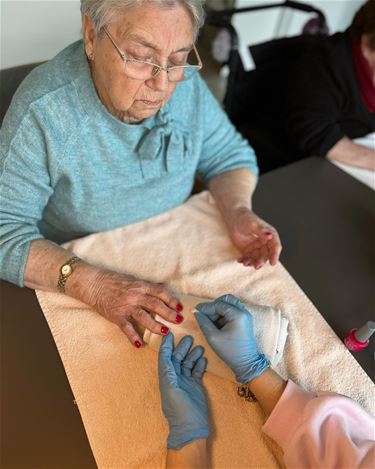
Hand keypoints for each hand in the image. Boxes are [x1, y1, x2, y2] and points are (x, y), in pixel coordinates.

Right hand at [88, 270, 183, 346]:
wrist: (94, 284)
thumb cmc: (115, 281)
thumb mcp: (134, 280)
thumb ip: (149, 285)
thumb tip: (163, 286)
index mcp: (141, 286)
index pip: (160, 293)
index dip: (171, 300)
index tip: (180, 307)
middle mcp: (135, 296)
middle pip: (155, 305)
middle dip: (168, 313)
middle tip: (179, 320)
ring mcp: (126, 306)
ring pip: (143, 316)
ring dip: (155, 325)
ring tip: (165, 332)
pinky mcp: (116, 315)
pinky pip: (126, 327)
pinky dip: (132, 336)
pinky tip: (139, 344)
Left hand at [158, 333, 208, 449]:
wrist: (191, 429)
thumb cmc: (179, 410)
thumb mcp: (171, 389)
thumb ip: (168, 371)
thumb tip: (165, 354)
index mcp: (166, 377)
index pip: (165, 357)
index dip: (166, 345)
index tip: (170, 333)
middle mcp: (175, 378)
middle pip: (177, 358)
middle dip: (181, 347)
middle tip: (189, 336)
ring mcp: (186, 382)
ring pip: (188, 363)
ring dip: (192, 354)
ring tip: (199, 346)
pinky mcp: (196, 386)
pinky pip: (197, 371)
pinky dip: (200, 364)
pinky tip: (204, 358)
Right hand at [195, 294, 268, 383]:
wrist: (246, 363)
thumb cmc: (230, 351)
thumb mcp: (213, 337)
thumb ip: (203, 322)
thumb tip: (196, 312)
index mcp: (238, 315)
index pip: (219, 305)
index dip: (206, 307)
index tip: (196, 310)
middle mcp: (244, 312)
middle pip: (227, 299)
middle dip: (214, 305)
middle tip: (205, 313)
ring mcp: (246, 315)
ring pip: (230, 304)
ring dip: (219, 308)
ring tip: (210, 319)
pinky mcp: (245, 320)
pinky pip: (233, 310)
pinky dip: (224, 313)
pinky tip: (216, 322)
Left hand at [227, 207, 281, 268]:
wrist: (234, 217)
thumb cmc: (245, 218)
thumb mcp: (253, 224)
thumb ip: (261, 230)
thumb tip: (270, 236)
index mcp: (270, 235)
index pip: (275, 246)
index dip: (275, 255)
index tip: (273, 263)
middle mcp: (265, 242)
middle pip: (266, 255)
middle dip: (261, 261)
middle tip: (256, 266)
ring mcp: (256, 247)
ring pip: (257, 258)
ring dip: (253, 262)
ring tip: (246, 263)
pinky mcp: (248, 250)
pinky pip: (248, 258)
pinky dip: (245, 260)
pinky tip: (240, 260)